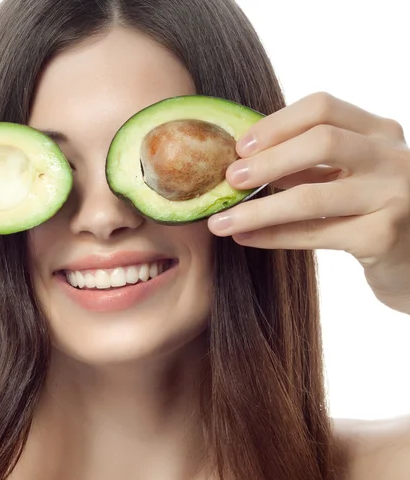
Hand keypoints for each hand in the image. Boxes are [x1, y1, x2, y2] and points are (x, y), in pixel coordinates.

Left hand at [207, 92, 409, 313]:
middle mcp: (392, 158)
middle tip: (229, 180)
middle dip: (267, 161)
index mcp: (379, 132)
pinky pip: (314, 234)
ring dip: (257, 210)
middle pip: (321, 142)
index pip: (323, 108)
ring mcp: (394, 196)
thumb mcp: (347, 175)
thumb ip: (308, 163)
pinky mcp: (383, 236)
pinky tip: (245, 238)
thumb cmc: (371, 211)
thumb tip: (243, 159)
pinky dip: (273, 236)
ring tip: (221, 222)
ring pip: (312, 197)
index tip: (240, 146)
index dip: (275, 124)